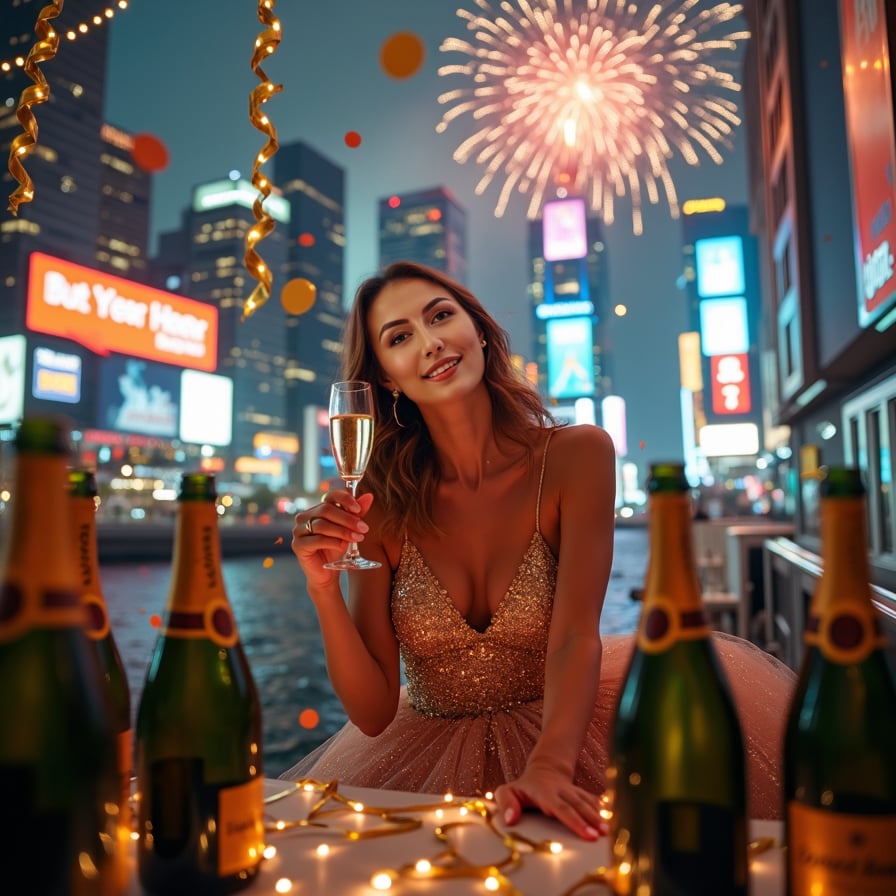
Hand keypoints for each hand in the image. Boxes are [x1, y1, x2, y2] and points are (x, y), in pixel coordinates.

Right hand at [292, 490, 374, 588]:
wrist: (327, 573)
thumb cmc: (336, 548)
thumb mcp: (349, 529)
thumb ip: (357, 513)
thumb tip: (369, 496)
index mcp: (317, 509)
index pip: (330, 496)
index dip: (345, 499)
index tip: (359, 509)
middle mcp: (305, 516)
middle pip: (326, 510)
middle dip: (347, 519)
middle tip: (363, 528)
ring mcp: (299, 530)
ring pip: (322, 525)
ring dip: (342, 531)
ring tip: (357, 538)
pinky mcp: (298, 545)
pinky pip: (317, 540)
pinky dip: (333, 542)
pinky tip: (343, 546)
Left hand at [493, 761, 607, 840]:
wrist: (544, 769)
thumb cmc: (523, 788)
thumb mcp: (507, 791)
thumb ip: (505, 804)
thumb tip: (510, 821)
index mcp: (545, 793)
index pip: (561, 808)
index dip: (574, 821)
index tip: (587, 834)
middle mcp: (562, 791)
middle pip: (578, 806)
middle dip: (591, 820)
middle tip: (602, 836)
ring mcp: (574, 791)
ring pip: (588, 802)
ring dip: (600, 816)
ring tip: (610, 832)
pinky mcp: (582, 793)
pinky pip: (595, 800)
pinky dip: (606, 808)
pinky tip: (616, 818)